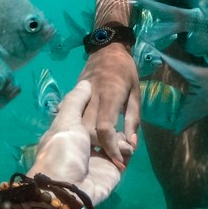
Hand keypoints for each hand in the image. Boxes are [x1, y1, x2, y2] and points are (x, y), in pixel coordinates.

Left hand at [28, 79, 130, 205]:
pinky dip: (127, 150)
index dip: (97, 105)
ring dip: (122, 137)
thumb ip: (76, 101)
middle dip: (113, 122)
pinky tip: (128, 147)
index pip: (88, 114)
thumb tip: (85, 83)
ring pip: (116, 141)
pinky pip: (124, 156)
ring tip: (123, 136)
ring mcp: (98, 159)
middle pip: (104, 127)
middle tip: (120, 112)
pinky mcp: (112, 171)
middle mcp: (84, 145)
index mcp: (71, 132)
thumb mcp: (66, 120)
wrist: (68, 189)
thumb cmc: (62, 150)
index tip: (106, 94)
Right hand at [77, 43, 139, 169]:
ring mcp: (80, 94)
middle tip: (109, 154)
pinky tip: (79, 134)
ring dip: (86, 139)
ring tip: (98, 146)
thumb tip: (132, 144)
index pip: (105, 127)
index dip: (111, 147)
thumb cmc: (126, 71)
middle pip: (87, 129)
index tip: (117, 161)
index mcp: (111, 95)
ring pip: (76, 124)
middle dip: (97, 146)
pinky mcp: (74, 94)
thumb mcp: (136, 93)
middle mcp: (93, 96)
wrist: (107, 47)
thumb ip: (133, 120)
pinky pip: (70, 114)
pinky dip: (74, 127)